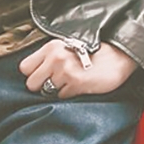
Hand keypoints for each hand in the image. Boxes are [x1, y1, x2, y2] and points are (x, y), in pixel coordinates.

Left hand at [19, 41, 137, 99]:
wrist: (119, 54)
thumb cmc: (95, 50)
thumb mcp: (68, 46)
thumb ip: (50, 56)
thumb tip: (36, 72)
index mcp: (51, 47)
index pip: (24, 67)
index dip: (32, 73)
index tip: (42, 74)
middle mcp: (55, 58)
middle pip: (31, 83)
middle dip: (41, 85)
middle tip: (55, 82)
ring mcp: (65, 72)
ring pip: (46, 92)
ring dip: (56, 91)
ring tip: (69, 83)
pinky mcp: (76, 84)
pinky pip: (62, 97)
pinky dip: (69, 94)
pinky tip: (78, 86)